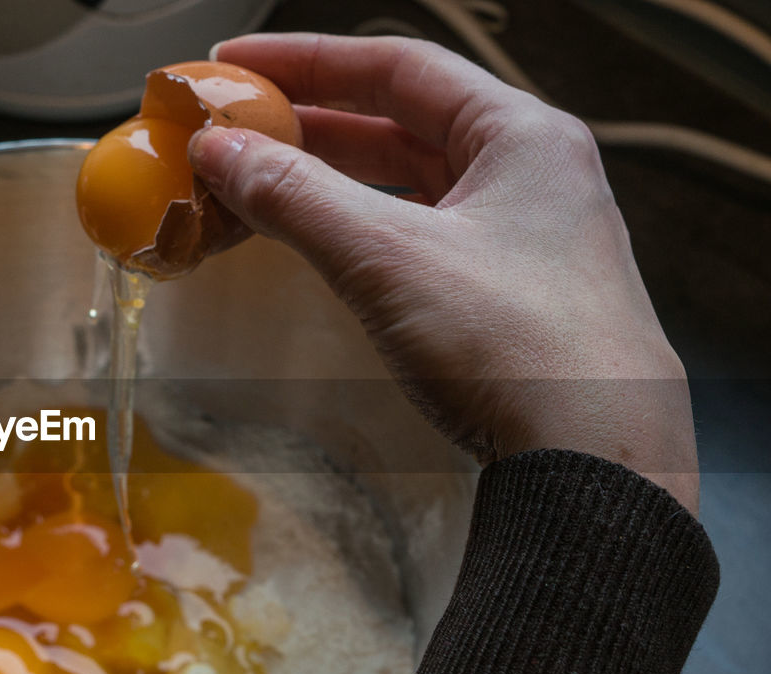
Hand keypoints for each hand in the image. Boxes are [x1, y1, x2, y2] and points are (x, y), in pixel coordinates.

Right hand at [189, 34, 698, 512]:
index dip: (308, 62)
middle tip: (236, 129)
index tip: (237, 69)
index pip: (399, 67)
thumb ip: (298, 197)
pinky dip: (359, 233)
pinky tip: (317, 243)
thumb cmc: (520, 348)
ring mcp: (522, 239)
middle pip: (402, 124)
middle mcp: (529, 176)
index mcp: (521, 136)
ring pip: (408, 187)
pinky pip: (417, 239)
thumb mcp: (389, 257)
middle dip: (311, 125)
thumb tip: (224, 152)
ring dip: (330, 183)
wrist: (595, 463)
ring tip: (258, 184)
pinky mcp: (507, 297)